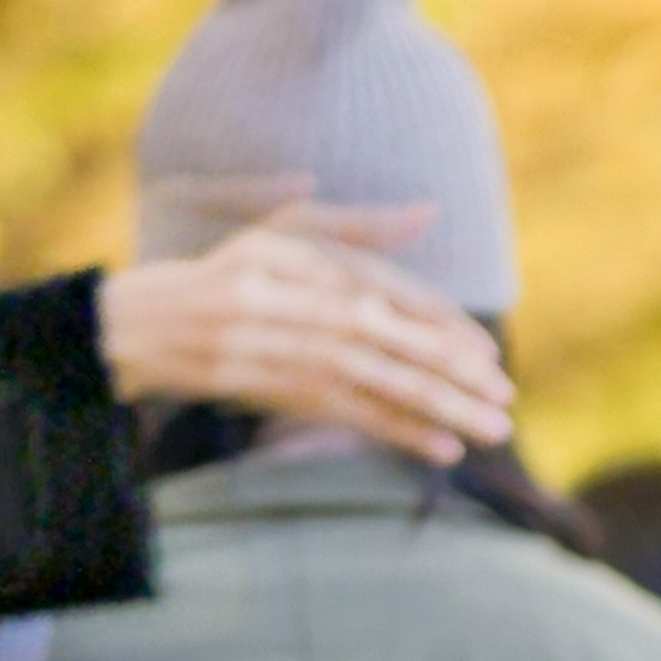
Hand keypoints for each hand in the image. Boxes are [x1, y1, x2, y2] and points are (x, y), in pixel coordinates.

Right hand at [97, 207, 514, 462]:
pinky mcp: (284, 392)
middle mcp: (301, 304)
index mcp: (307, 259)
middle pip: (393, 339)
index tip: (486, 354)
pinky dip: (399, 431)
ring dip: (439, 408)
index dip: (442, 326)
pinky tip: (443, 448)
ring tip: (490, 429)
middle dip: (453, 372)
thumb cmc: (234, 272)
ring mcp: (291, 351)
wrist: (155, 325)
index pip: (390, 294)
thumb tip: (428, 212)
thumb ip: (360, 227)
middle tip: (505, 395)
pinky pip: (352, 413)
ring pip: (378, 381)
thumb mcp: (287, 232)